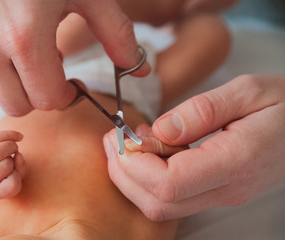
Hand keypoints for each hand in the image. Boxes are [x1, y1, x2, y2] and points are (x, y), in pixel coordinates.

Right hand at [0, 0, 148, 115]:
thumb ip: (116, 35)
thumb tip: (138, 70)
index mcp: (25, 36)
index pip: (46, 99)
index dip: (65, 96)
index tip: (72, 85)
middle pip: (18, 106)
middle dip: (40, 94)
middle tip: (52, 71)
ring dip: (18, 80)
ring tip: (29, 47)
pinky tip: (7, 36)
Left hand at [0, 131, 25, 199]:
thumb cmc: (2, 175)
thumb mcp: (15, 179)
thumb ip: (21, 169)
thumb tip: (17, 154)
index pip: (13, 184)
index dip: (18, 175)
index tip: (13, 174)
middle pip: (7, 164)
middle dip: (14, 158)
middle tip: (12, 158)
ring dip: (11, 146)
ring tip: (11, 149)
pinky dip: (10, 135)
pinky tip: (18, 137)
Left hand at [104, 74, 284, 220]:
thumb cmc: (284, 105)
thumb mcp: (247, 92)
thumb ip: (201, 111)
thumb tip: (158, 130)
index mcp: (235, 162)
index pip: (169, 184)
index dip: (135, 164)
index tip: (122, 136)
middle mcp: (226, 189)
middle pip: (158, 203)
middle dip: (124, 173)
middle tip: (114, 139)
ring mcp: (221, 195)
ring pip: (161, 205)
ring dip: (133, 176)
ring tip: (127, 141)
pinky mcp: (216, 191)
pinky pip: (171, 196)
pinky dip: (147, 176)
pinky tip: (148, 148)